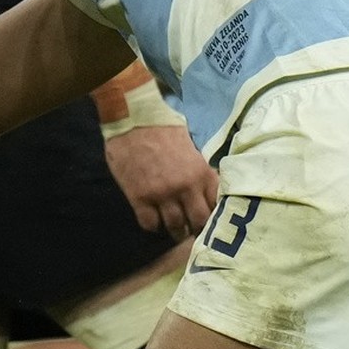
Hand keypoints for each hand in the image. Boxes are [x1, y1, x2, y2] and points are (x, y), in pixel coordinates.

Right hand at [104, 125, 217, 242]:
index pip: (216, 207)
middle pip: (199, 223)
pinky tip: (153, 219)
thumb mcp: (191, 148)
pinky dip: (153, 226)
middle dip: (196, 229)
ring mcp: (162, 194)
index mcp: (201, 173)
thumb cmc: (163, 128)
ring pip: (175, 227)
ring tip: (173, 228)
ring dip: (175, 230)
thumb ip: (199, 172)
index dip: (214, 217)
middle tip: (191, 229)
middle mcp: (185, 187)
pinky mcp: (139, 197)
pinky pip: (150, 224)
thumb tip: (208, 191)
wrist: (133, 118)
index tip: (210, 220)